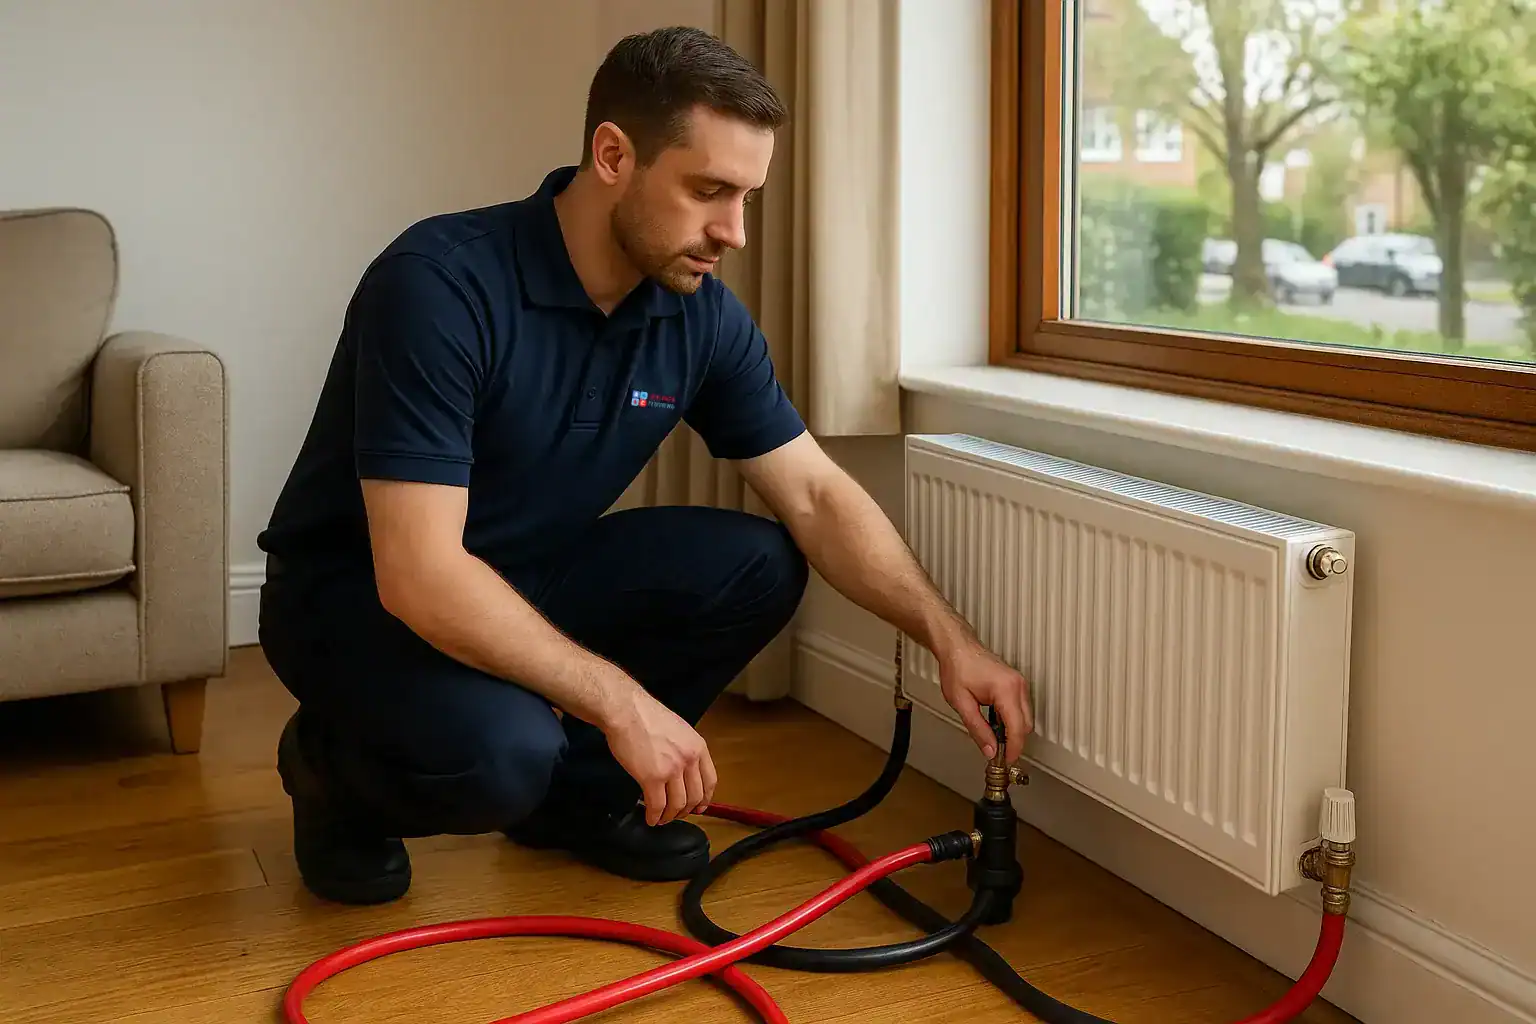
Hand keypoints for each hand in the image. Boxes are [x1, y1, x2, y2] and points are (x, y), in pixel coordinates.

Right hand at [601, 688, 717, 825]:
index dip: (705, 799)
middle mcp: (689, 759)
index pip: (710, 780)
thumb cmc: (646, 716)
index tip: (699, 807)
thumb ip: (684, 750)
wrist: (626, 710)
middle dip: (685, 811)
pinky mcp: (652, 778)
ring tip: (662, 818)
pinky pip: (657, 805)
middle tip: (676, 815)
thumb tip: (682, 770)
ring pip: (677, 804)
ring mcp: (672, 769)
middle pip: (695, 796)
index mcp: (698, 746)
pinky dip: (654, 816)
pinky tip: (650, 818)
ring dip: (670, 816)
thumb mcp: (678, 729)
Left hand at [938, 639, 1033, 764]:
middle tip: (997, 752)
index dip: (1014, 749)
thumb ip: (978, 730)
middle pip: (1026, 725)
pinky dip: (1012, 720)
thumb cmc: (957, 667)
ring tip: (993, 737)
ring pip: (1026, 717)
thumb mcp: (962, 703)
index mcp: (1005, 690)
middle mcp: (1017, 685)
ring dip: (1013, 730)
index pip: (1017, 728)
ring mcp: (1019, 683)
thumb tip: (990, 750)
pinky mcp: (1016, 683)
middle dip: (1014, 741)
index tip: (1007, 760)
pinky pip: (1021, 708)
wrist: (958, 647)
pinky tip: (996, 723)